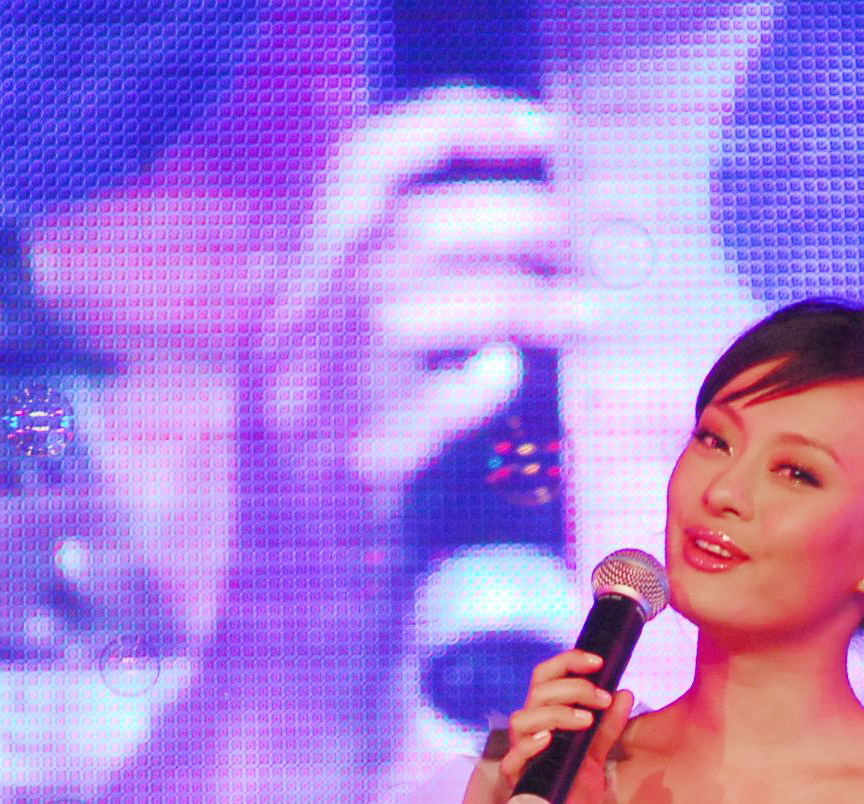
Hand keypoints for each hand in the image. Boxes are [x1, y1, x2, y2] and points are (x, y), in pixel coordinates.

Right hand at [256, 86, 586, 501]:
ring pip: (397, 307)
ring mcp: (303, 415)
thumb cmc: (337, 492)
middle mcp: (282, 340)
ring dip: (510, 296)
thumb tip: (512, 223)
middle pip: (394, 228)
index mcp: (285, 292)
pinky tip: (506, 376)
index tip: (542, 129)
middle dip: (506, 213)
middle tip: (574, 240)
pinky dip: (461, 386)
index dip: (453, 121)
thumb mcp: (338, 368)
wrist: (282, 622)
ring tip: (581, 311)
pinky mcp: (337, 489)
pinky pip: (398, 416)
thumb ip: (395, 292)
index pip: (357, 162)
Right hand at [500, 646, 632, 803]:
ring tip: (586, 721)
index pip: (547, 678)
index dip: (569, 662)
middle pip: (536, 691)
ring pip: (522, 719)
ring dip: (555, 713)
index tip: (600, 661)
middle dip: (571, 687)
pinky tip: (550, 740)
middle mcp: (529, 733)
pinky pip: (513, 758)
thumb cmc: (575, 795)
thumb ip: (608, 726)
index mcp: (545, 720)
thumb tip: (625, 692)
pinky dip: (530, 745)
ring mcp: (521, 757)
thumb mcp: (597, 756)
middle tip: (601, 698)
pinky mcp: (517, 783)